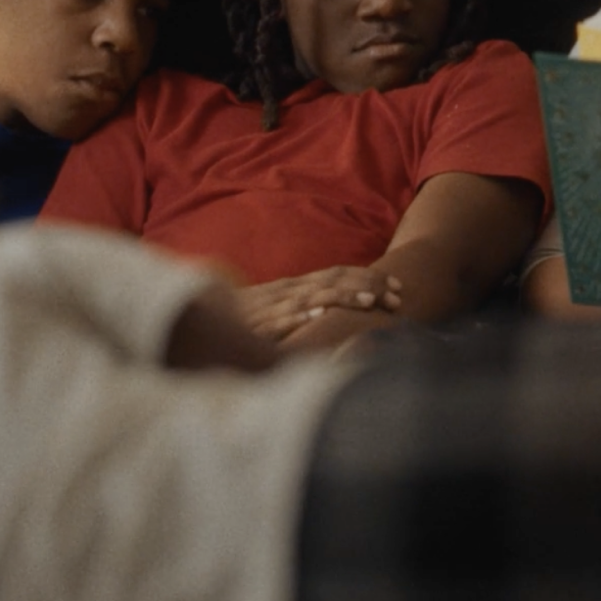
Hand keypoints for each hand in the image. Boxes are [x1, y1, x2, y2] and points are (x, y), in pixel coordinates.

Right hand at [234, 267, 403, 343]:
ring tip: (371, 300)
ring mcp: (274, 306)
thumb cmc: (246, 323)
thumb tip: (343, 315)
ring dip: (344, 296)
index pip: (338, 275)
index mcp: (296, 287)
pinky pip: (282, 318)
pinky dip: (302, 314)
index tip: (398, 286)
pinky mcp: (258, 325)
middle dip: (369, 284)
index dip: (369, 277)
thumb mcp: (283, 313)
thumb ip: (308, 311)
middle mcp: (289, 291)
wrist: (200, 323)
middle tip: (399, 295)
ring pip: (314, 296)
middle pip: (334, 280)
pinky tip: (322, 314)